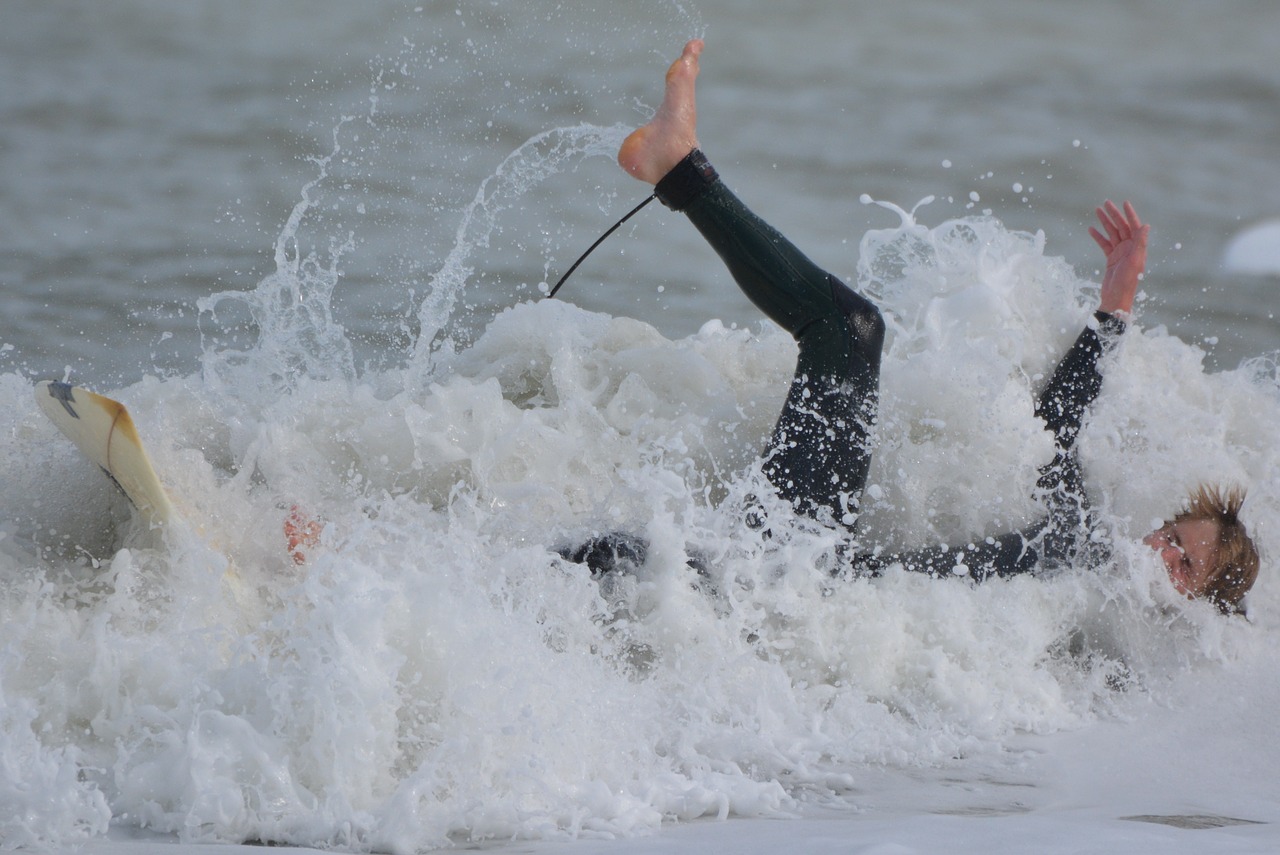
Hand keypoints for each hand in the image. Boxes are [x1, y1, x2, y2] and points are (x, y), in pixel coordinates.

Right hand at [1088, 200, 1148, 315]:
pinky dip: (1098, 236)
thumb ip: (1140, 243)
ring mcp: (1120, 253)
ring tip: (1097, 211)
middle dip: (1114, 215)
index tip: (1124, 203)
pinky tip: (1091, 229)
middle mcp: (1130, 248)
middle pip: (1121, 227)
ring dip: (1105, 222)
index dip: (1130, 214)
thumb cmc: (1127, 282)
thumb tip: (1146, 226)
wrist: (1116, 298)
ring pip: (1112, 233)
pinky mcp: (1111, 259)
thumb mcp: (1134, 262)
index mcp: (1137, 247)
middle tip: (1105, 203)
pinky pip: (1104, 244)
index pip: (1134, 226)